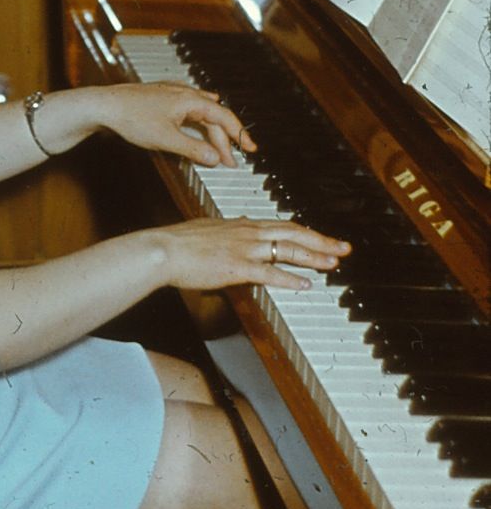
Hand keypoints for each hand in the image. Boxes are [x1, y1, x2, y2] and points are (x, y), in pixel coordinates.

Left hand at [99, 80, 255, 167]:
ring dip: (211, 131)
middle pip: (213, 117)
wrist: (104, 105)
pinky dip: (199, 119)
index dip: (239, 134)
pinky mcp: (162, 97)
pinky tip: (199, 118)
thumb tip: (215, 158)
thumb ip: (193, 149)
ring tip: (220, 146)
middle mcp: (184, 93)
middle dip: (224, 140)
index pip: (223, 117)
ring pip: (201, 111)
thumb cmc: (132, 118)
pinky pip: (189, 107)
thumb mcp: (166, 139)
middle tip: (230, 161)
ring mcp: (173, 93)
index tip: (251, 149)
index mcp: (190, 100)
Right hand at [145, 215, 350, 293]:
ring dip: (314, 256)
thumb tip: (241, 223)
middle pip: (293, 233)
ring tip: (333, 263)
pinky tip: (305, 285)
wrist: (164, 249)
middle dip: (321, 241)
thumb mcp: (210, 227)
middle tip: (344, 247)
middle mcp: (248, 232)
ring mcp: (244, 249)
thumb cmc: (181, 241)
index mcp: (242, 224)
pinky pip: (270, 273)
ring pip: (288, 249)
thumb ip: (230, 228)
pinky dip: (290, 279)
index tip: (324, 237)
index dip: (307, 231)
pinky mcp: (238, 267)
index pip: (283, 224)